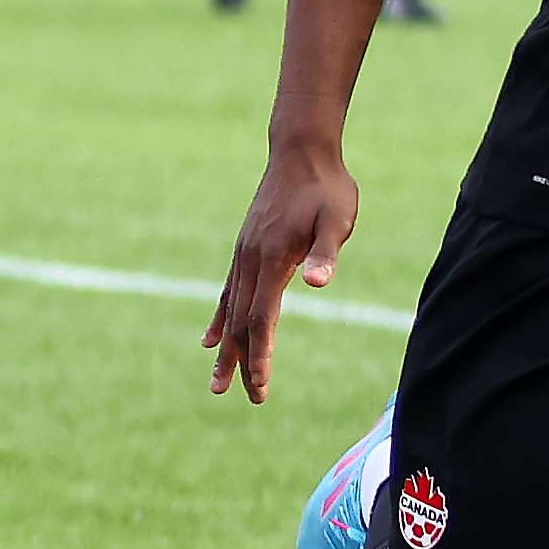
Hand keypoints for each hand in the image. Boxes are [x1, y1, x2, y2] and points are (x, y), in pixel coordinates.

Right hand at [204, 141, 356, 403]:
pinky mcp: (245, 248)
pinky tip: (210, 339)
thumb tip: (319, 283)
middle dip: (243, 363)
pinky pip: (227, 292)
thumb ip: (326, 252)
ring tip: (218, 383)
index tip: (260, 387)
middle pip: (241, 322)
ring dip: (226, 349)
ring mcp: (244, 254)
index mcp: (273, 258)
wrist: (302, 150)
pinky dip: (219, 319)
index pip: (262, 318)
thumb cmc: (327, 187)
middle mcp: (251, 260)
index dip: (260, 355)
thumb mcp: (338, 219)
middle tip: (249, 398)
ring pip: (230, 311)